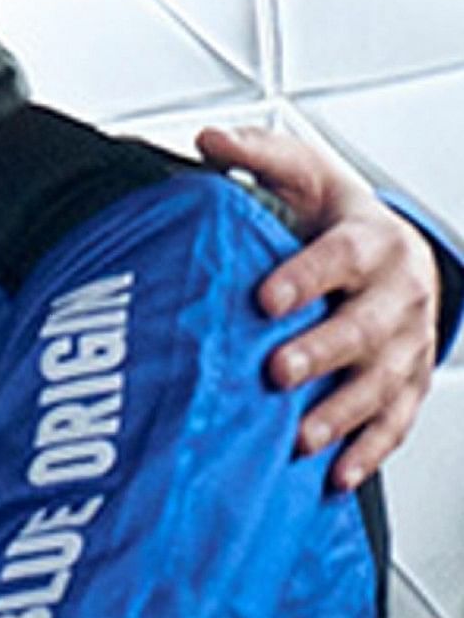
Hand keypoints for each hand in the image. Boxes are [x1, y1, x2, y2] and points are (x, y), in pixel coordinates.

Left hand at [199, 123, 437, 490]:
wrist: (391, 252)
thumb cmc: (334, 220)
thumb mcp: (303, 177)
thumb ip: (259, 157)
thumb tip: (210, 142)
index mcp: (372, 242)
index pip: (345, 256)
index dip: (307, 276)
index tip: (264, 297)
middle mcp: (398, 296)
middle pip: (367, 327)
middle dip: (324, 352)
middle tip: (277, 372)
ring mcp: (406, 345)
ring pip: (383, 383)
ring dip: (343, 412)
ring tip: (302, 436)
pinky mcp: (407, 385)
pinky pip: (395, 423)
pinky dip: (368, 451)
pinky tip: (336, 475)